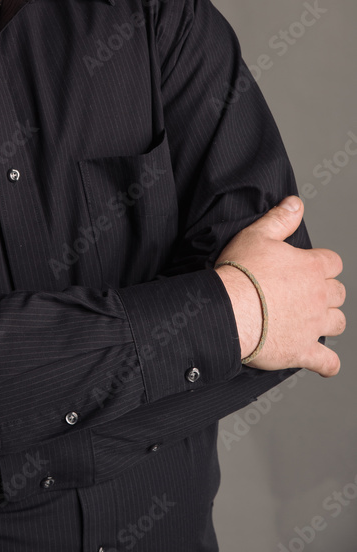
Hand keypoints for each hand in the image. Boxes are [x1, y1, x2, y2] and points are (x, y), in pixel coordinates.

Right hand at [215, 195, 345, 376]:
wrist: (228, 309)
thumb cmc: (240, 272)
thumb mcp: (257, 235)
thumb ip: (280, 219)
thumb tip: (296, 204)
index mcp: (310, 267)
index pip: (333, 262)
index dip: (322, 264)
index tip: (310, 267)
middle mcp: (318, 296)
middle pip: (339, 292)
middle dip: (327, 291)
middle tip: (307, 292)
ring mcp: (313, 325)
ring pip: (338, 323)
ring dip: (329, 320)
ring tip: (313, 320)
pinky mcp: (303, 351)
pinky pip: (328, 362)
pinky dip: (328, 364)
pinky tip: (324, 363)